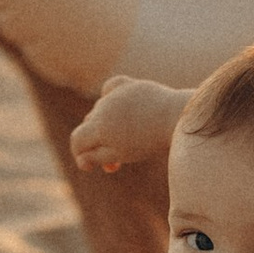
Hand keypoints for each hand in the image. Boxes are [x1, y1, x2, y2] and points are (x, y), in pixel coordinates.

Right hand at [71, 76, 189, 177]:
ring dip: (106, 124)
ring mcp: (115, 94)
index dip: (79, 154)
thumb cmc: (149, 142)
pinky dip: (110, 98)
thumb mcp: (121, 155)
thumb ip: (96, 157)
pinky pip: (110, 89)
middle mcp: (102, 107)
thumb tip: (81, 160)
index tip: (90, 166)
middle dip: (97, 143)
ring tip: (126, 138)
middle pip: (89, 126)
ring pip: (100, 110)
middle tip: (116, 163)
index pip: (76, 140)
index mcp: (98, 127)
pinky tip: (117, 106)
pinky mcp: (128, 85)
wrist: (177, 118)